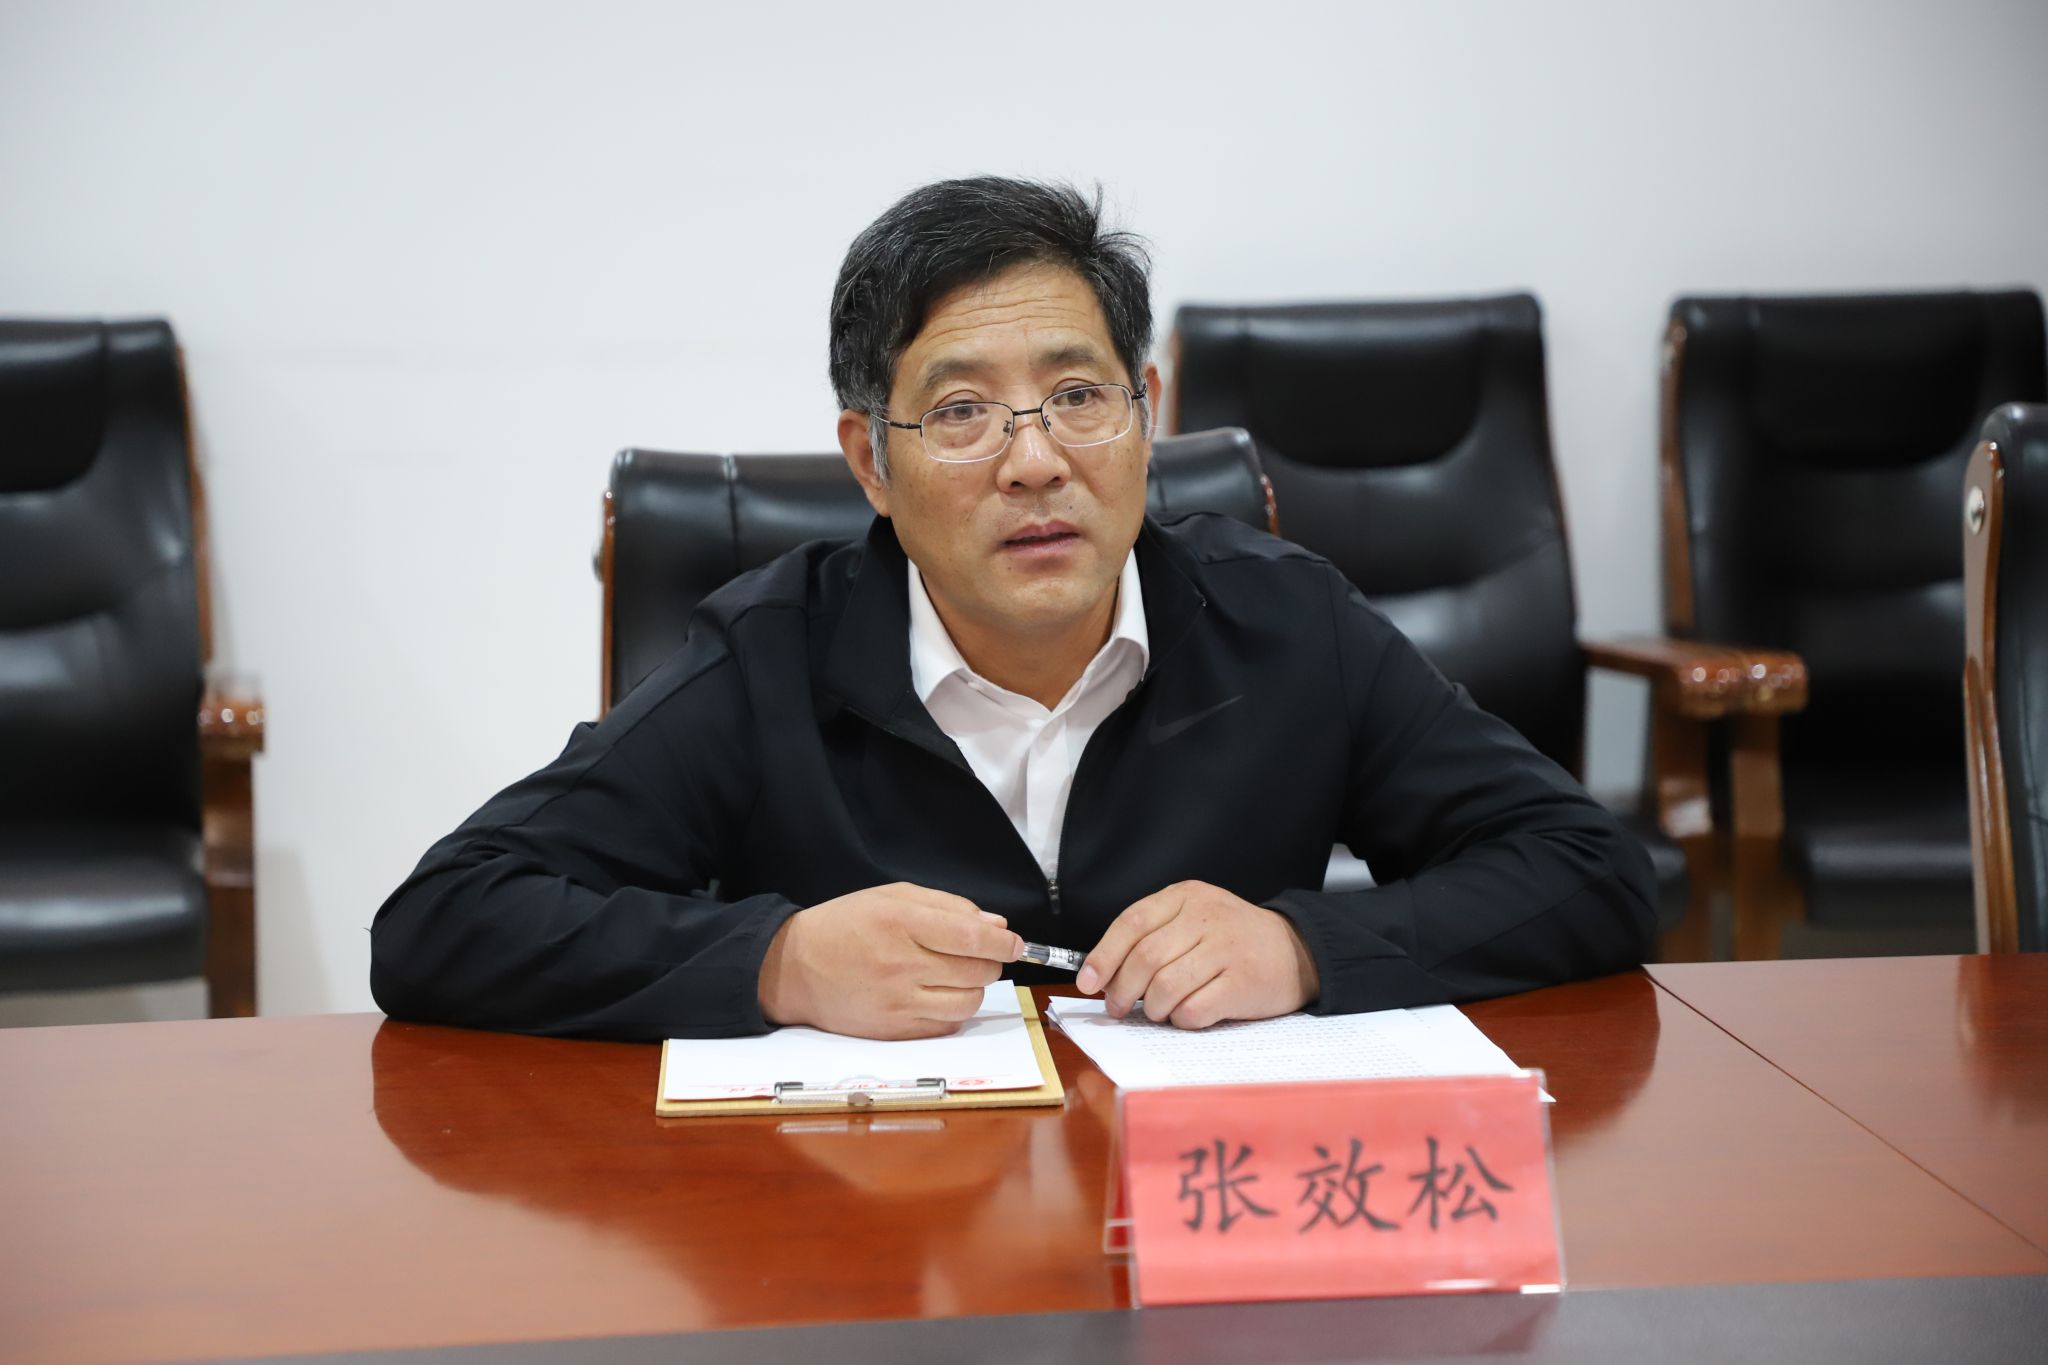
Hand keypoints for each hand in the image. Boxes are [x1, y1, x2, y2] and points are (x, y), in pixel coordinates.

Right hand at [757, 882, 1021, 1039]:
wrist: (794, 968)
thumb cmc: (845, 925)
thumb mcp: (892, 896)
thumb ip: (947, 906)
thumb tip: (996, 925)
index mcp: (901, 922)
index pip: (971, 936)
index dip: (1002, 941)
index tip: (1014, 942)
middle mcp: (901, 963)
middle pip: (976, 971)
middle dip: (990, 962)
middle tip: (980, 955)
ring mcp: (898, 1001)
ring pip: (968, 1002)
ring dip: (975, 988)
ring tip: (958, 975)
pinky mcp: (894, 1030)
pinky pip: (946, 1025)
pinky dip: (953, 1011)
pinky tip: (938, 995)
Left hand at [1076, 881, 1318, 1028]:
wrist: (1297, 950)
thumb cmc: (1232, 939)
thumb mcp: (1194, 918)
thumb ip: (1153, 936)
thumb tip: (1102, 974)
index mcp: (1186, 897)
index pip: (1132, 923)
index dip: (1103, 956)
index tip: (1088, 982)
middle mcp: (1205, 918)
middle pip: (1144, 959)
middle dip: (1122, 990)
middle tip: (1117, 1007)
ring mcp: (1226, 950)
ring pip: (1165, 987)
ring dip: (1152, 1008)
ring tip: (1157, 1011)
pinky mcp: (1242, 983)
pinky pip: (1194, 1010)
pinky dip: (1181, 1019)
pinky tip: (1186, 1015)